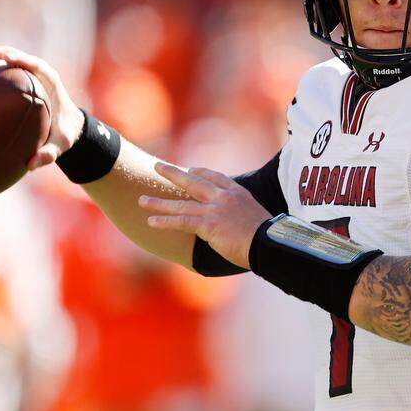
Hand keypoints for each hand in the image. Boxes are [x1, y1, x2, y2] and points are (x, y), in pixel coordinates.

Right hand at [0, 46, 85, 170]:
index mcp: (50, 80)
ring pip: (1, 56)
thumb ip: (49, 154)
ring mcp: (27, 70)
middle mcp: (38, 70)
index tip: (2, 59)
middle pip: (12, 53)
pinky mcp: (18, 74)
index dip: (17, 58)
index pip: (34, 64)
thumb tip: (30, 165)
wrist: (69, 125)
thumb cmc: (65, 133)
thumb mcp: (61, 146)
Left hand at [139, 162, 271, 268]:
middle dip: (173, 174)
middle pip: (193, 182)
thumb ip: (244, 217)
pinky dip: (165, 222)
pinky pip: (181, 222)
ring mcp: (215, 210)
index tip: (191, 170)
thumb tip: (241, 227)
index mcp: (238, 193)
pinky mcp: (208, 224)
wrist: (268, 244)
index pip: (216, 177)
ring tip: (142, 200)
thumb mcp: (258, 219)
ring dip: (159, 203)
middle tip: (158, 166)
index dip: (201, 172)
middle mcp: (224, 197)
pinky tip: (151, 222)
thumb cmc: (268, 237)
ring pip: (181, 204)